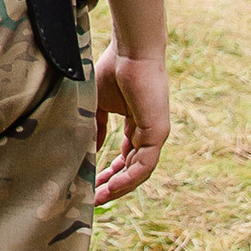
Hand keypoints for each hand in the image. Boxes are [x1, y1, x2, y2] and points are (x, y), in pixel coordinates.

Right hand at [94, 46, 169, 203]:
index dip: (110, 171)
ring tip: (100, 197)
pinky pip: (144, 164)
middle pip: (132, 168)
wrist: (130, 52)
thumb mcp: (98, 103)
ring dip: (120, 186)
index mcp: (136, 124)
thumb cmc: (113, 68)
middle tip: (95, 198)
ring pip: (139, 171)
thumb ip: (97, 126)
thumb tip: (93, 149)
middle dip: (113, 184)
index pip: (125, 156)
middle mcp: (148, 132)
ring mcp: (155, 134)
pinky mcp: (158, 133)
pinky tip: (113, 186)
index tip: (92, 183)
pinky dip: (129, 178)